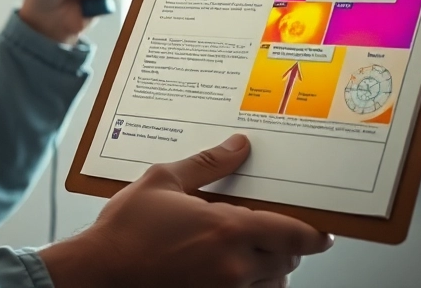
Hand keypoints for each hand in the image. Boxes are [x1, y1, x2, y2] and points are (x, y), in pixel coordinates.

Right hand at [40, 135, 332, 287]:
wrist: (99, 273)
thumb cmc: (125, 231)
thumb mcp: (163, 181)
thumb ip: (207, 164)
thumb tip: (236, 146)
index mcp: (228, 230)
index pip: (294, 235)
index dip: (314, 235)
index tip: (321, 233)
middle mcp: (234, 265)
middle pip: (287, 261)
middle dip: (285, 247)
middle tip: (270, 233)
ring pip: (271, 283)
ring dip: (269, 269)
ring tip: (248, 253)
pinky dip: (250, 285)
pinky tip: (231, 272)